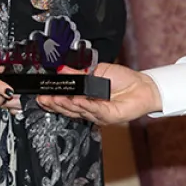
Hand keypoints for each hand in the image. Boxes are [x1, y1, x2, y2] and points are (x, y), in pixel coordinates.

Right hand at [36, 62, 160, 124]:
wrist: (143, 86)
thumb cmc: (123, 80)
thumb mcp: (98, 71)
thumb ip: (80, 72)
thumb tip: (63, 69)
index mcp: (86, 98)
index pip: (66, 100)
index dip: (53, 98)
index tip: (42, 93)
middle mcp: (90, 108)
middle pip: (69, 109)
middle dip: (55, 103)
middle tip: (44, 98)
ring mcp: (99, 113)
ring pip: (79, 111)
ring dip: (66, 105)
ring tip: (56, 98)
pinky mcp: (109, 116)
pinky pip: (95, 111)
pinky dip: (85, 105)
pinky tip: (77, 100)